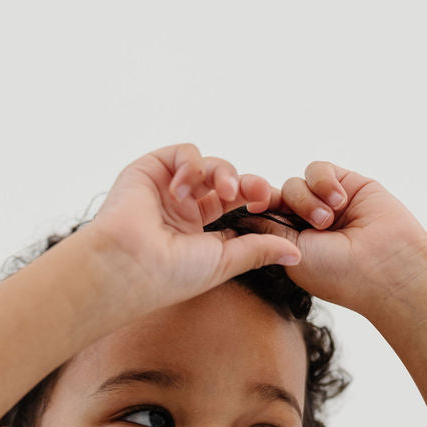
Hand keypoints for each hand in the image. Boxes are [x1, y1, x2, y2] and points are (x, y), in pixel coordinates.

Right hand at [87, 143, 302, 309]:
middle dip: (246, 185)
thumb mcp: (224, 262)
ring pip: (210, 166)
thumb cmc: (171, 274)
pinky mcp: (151, 170)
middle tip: (258, 193)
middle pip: (227, 183)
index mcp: (201, 233)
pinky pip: (184, 152)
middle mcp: (185, 209)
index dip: (256, 201)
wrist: (129, 265)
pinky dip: (192, 164)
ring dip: (223, 173)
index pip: (237, 208)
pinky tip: (185, 187)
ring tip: (224, 191)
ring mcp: (168, 188)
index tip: (269, 204)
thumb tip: (297, 253)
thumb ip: (259, 251)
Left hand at [255, 161, 426, 314]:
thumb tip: (241, 212)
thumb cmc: (339, 273)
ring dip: (307, 199)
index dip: (254, 208)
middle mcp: (306, 223)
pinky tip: (340, 201)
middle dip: (282, 205)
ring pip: (296, 183)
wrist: (387, 267)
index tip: (251, 207)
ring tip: (328, 220)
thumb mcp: (291, 252)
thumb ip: (267, 229)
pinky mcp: (346, 184)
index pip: (262, 217)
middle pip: (275, 196)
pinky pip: (318, 169)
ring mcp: (326, 204)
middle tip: (305, 223)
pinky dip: (324, 182)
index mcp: (289, 244)